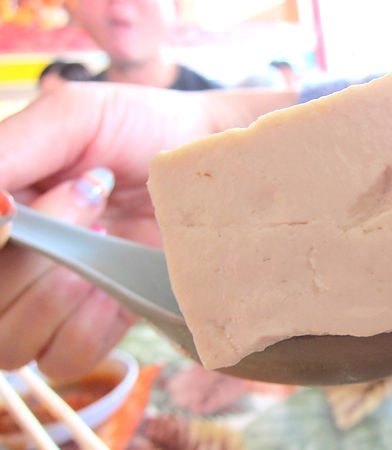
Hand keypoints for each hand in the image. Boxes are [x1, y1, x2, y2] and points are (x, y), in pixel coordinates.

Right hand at [0, 82, 295, 378]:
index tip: (22, 209)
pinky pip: (67, 357)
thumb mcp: (73, 117)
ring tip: (107, 239)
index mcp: (6, 212)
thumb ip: (10, 151)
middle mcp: (20, 261)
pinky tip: (118, 283)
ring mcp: (59, 298)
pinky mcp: (102, 322)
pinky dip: (90, 325)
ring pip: (14, 343)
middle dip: (37, 257)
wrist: (207, 156)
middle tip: (94, 198)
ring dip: (59, 294)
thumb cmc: (142, 128)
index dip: (2, 250)